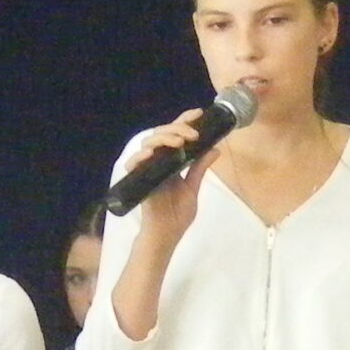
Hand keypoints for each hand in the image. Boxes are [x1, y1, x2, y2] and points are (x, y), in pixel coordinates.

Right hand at [126, 113, 219, 246]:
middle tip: (193, 134)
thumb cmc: (176, 215)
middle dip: (178, 128)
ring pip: (149, 143)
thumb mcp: (193, 188)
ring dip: (164, 137)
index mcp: (172, 161)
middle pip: (162, 133)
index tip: (199, 113)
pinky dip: (141, 156)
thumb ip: (200, 168)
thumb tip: (215, 149)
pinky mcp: (139, 180)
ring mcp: (148, 169)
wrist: (167, 236)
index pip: (176, 134)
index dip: (185, 121)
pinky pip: (134, 163)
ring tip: (180, 141)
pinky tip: (152, 153)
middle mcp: (159, 161)